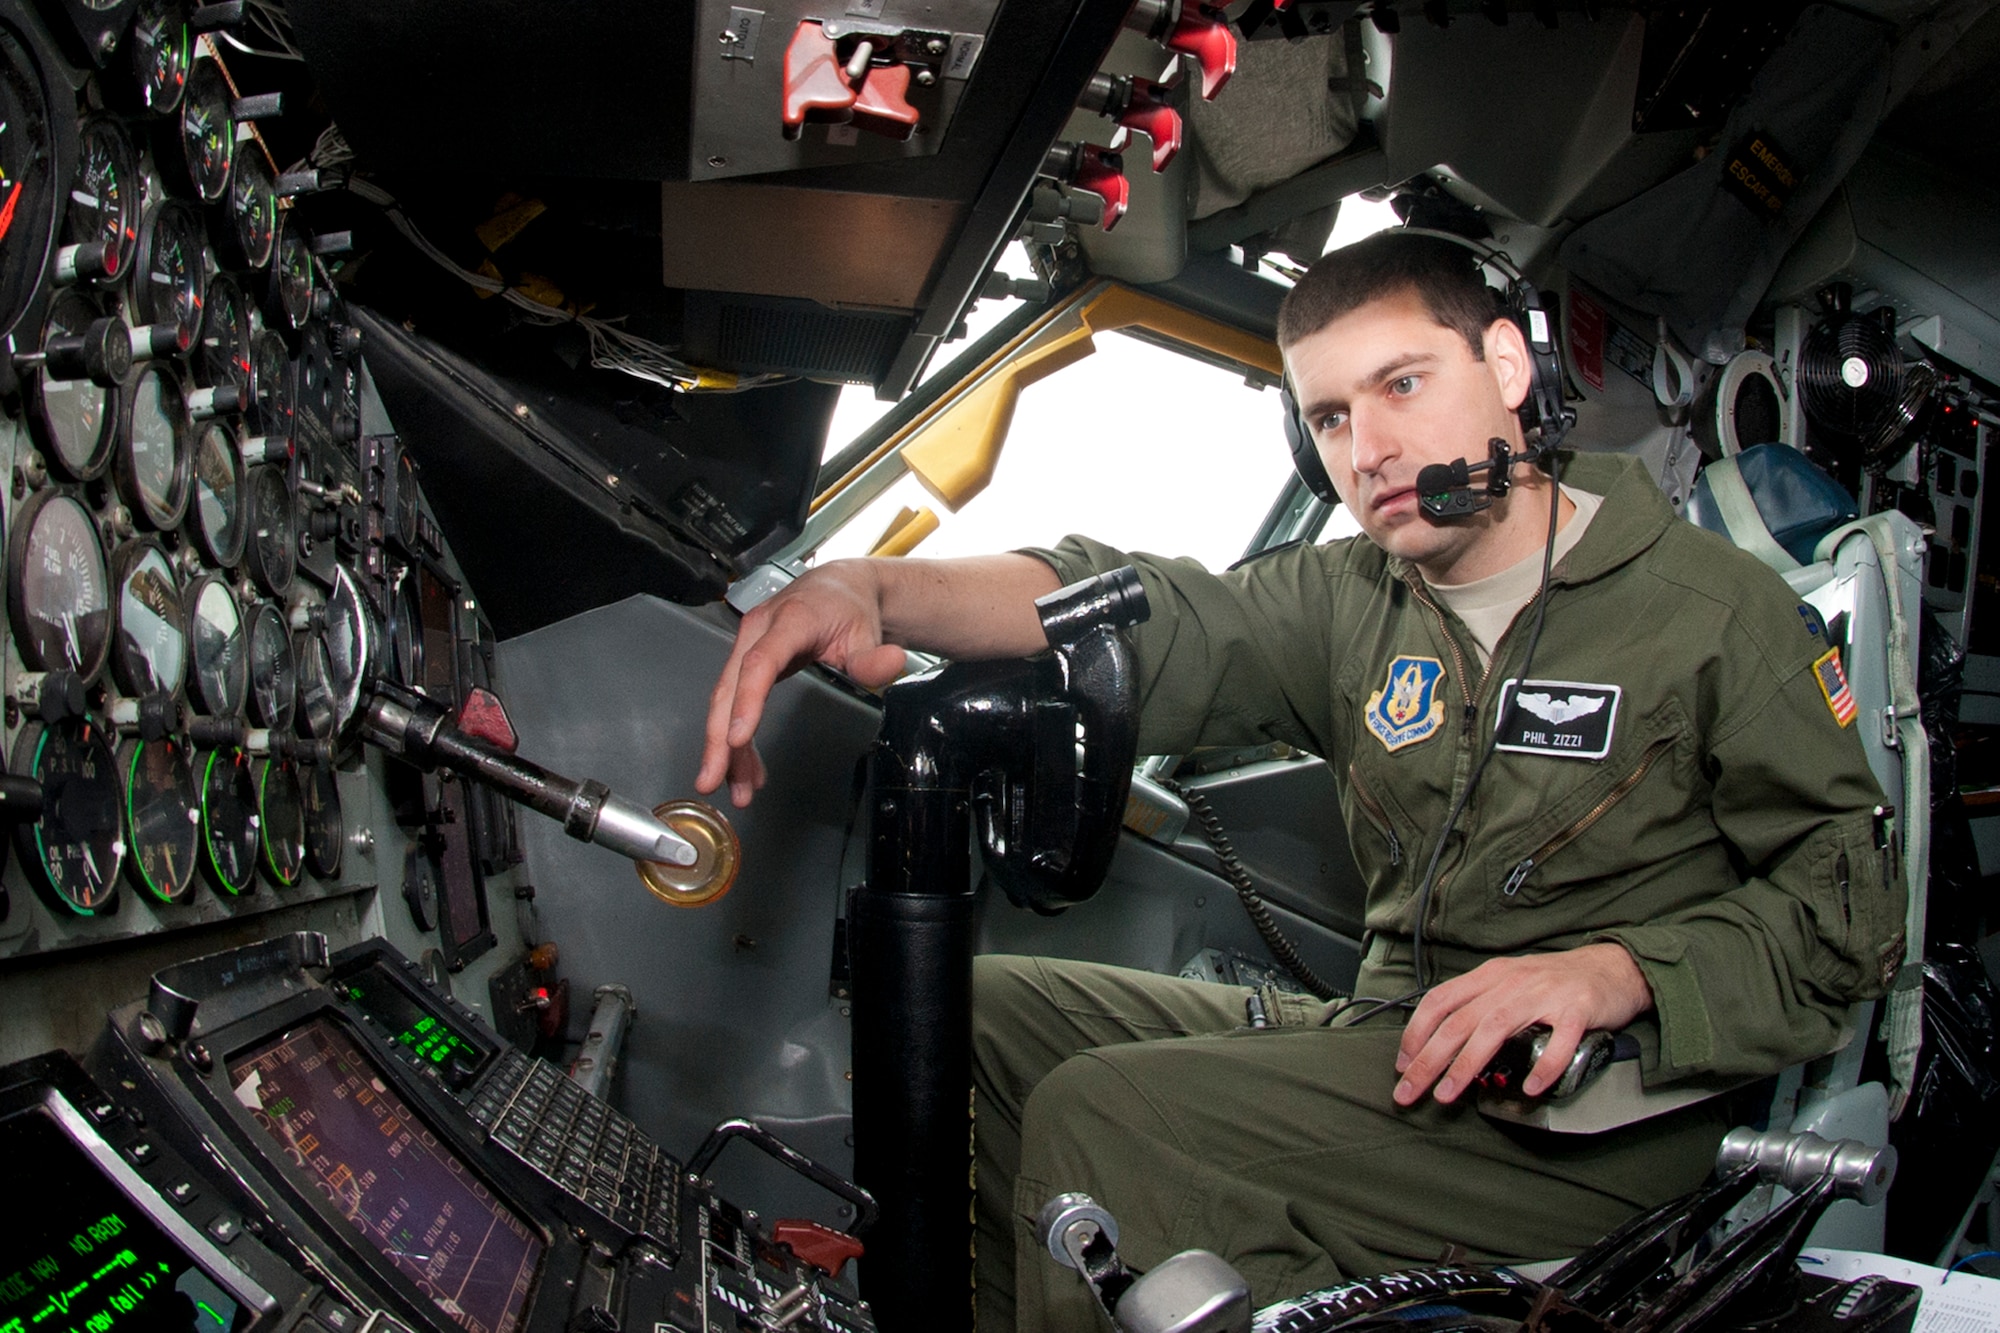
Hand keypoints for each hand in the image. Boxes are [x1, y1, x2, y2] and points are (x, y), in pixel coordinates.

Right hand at [696, 562, 909, 807]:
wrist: (836, 588)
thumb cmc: (846, 607)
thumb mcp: (866, 634)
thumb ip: (873, 658)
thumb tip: (890, 664)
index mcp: (789, 621)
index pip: (759, 664)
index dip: (746, 702)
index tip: (736, 738)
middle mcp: (758, 630)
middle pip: (729, 687)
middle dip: (718, 738)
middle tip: (712, 779)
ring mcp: (747, 645)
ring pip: (725, 701)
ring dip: (726, 748)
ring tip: (735, 788)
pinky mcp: (746, 661)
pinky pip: (735, 702)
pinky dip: (738, 738)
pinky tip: (745, 768)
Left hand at [1391, 944, 1652, 1106]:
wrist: (1612, 967)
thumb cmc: (1554, 982)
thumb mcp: (1509, 983)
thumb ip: (1480, 1006)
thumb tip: (1444, 1043)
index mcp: (1490, 976)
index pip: (1440, 1001)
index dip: (1416, 1032)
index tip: (1402, 1064)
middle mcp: (1511, 982)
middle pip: (1459, 1021)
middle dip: (1429, 1059)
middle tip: (1409, 1091)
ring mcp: (1544, 995)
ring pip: (1495, 1028)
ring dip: (1466, 1064)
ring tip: (1448, 1094)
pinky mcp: (1577, 1010)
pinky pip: (1559, 1041)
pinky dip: (1543, 1066)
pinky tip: (1531, 1089)